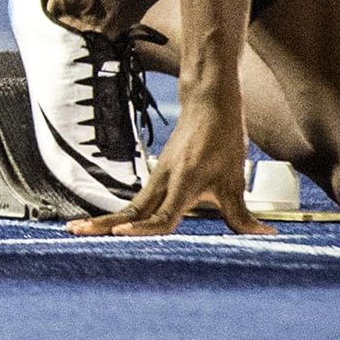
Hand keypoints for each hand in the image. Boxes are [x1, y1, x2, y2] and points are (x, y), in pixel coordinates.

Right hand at [69, 99, 271, 237]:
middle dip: (103, 224)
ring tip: (79, 230)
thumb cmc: (221, 137)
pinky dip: (122, 214)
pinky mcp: (158, 176)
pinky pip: (136, 201)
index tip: (121, 235)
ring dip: (105, 219)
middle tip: (75, 232)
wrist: (208, 102)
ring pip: (129, 206)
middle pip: (130, 210)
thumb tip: (263, 237)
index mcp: (183, 183)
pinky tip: (111, 224)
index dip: (142, 228)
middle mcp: (164, 181)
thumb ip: (243, 215)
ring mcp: (157, 178)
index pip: (160, 215)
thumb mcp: (235, 179)